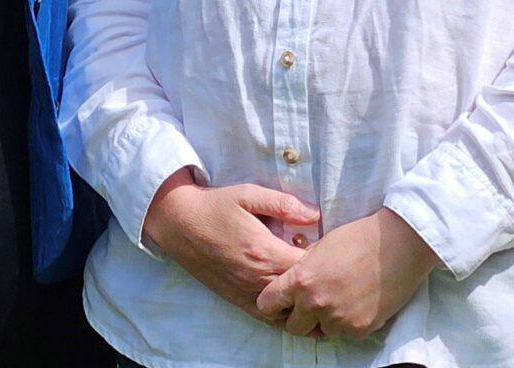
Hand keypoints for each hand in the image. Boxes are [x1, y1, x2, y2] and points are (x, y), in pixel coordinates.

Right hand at [141, 170, 320, 324]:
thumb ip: (283, 204)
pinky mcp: (238, 300)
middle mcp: (258, 278)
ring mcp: (248, 293)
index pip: (308, 268)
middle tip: (332, 274)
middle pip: (302, 293)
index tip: (334, 253)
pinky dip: (286, 317)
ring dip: (305, 304)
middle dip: (319, 286)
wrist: (179, 224)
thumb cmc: (215, 206)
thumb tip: (315, 214)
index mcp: (265, 251)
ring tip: (319, 294)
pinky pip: (268, 319)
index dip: (326, 263)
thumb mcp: (248, 195)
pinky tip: (297, 309)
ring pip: (288, 312)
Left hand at [253, 208, 438, 340]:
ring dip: (326, 320)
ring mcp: (338, 319)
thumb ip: (302, 269)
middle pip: (292, 328)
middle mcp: (315, 304)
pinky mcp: (360, 329)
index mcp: (300, 281)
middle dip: (298, 319)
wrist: (397, 244)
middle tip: (312, 305)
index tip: (280, 302)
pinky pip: (346, 333)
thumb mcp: (319, 247)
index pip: (267, 306)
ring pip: (321, 331)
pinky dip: (349, 322)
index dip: (272, 304)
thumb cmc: (359, 238)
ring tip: (342, 298)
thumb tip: (293, 280)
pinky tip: (359, 301)